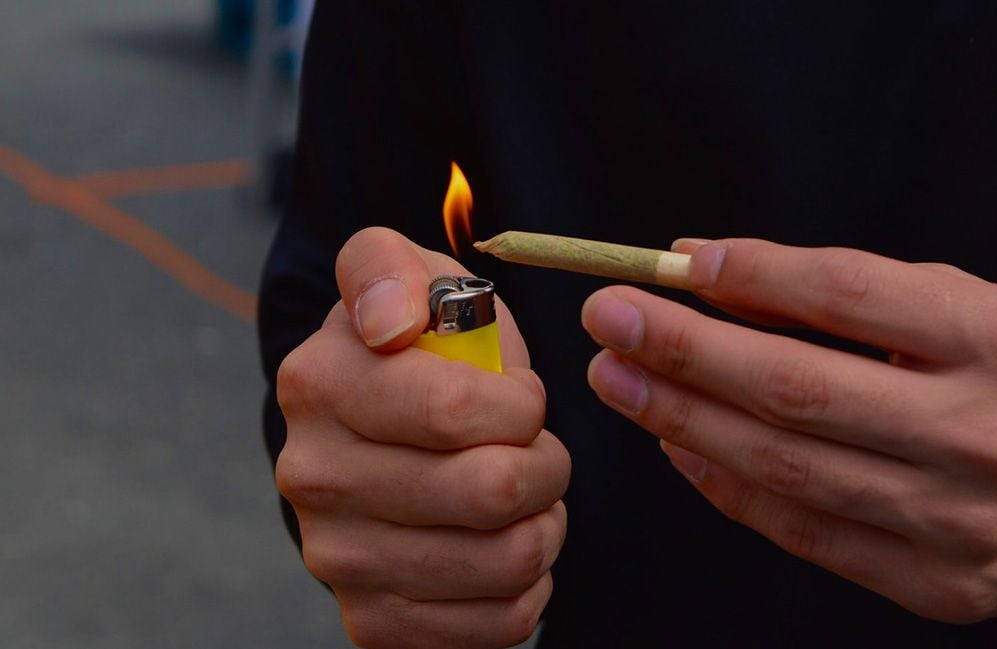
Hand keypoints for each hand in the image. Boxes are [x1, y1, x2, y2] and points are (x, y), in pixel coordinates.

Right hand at [276, 227, 570, 647]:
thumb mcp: (406, 276)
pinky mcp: (373, 620)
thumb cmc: (418, 350)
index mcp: (320, 383)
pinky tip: (505, 544)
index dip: (521, 406)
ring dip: (546, 523)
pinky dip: (531, 582)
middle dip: (547, 464)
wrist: (376, 436)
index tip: (522, 400)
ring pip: (508, 561)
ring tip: (527, 495)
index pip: (456, 411)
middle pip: (491, 491)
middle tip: (538, 450)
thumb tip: (390, 323)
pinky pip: (500, 621)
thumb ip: (387, 269)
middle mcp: (314, 476)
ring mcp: (338, 558)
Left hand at [581, 238, 996, 626]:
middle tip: (613, 319)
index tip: (674, 264)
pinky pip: (806, 533)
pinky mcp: (940, 588)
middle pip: (797, 388)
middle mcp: (984, 434)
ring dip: (684, 421)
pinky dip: (730, 487)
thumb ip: (850, 289)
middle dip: (685, 351)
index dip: (750, 277)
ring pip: (786, 468)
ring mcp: (960, 523)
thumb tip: (713, 267)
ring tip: (623, 379)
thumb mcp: (974, 305)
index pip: (848, 297)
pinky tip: (681, 448)